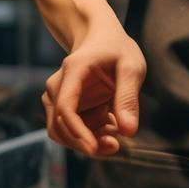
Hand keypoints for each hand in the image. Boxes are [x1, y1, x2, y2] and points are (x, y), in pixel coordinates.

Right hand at [41, 5, 145, 158]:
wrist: (102, 38)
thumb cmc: (117, 50)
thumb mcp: (131, 68)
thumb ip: (128, 98)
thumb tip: (128, 131)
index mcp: (73, 71)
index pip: (65, 108)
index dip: (77, 133)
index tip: (94, 148)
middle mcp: (58, 86)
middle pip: (61, 126)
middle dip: (86, 142)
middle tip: (116, 145)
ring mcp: (57, 97)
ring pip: (65, 132)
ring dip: (89, 139)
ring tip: (116, 127)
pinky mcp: (63, 106)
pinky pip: (72, 129)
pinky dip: (90, 134)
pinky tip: (110, 122)